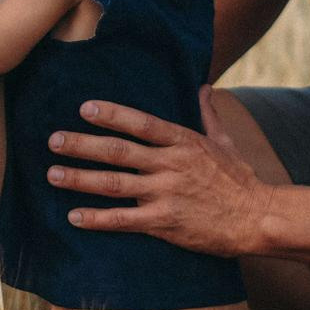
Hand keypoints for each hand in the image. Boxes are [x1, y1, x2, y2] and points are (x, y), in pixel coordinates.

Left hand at [44, 87, 271, 257]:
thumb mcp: (225, 142)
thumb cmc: (240, 180)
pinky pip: (123, 220)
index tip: (84, 108)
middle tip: (54, 140)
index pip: (141, 123)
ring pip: (113, 184)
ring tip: (53, 174)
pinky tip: (74, 216)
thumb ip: (208, 114)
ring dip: (80, 178)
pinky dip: (97, 218)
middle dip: (82, 145)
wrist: (256, 218)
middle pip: (118, 151)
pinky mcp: (164, 222)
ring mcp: (165, 194)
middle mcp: (170, 165)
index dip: (112, 114)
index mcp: (183, 142)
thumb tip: (203, 87)